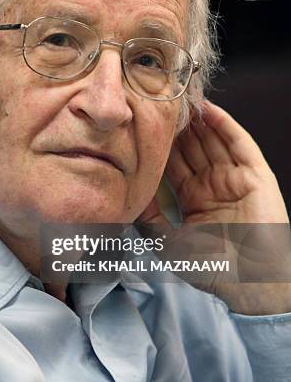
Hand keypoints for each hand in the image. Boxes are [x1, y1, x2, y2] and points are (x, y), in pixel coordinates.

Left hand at [138, 101, 290, 313]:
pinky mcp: (255, 176)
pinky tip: (207, 109)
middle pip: (191, 148)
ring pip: (212, 140)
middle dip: (175, 128)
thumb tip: (127, 190)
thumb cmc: (211, 268)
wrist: (248, 283)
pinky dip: (224, 125)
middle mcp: (213, 185)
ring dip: (197, 121)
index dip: (159, 146)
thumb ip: (148, 215)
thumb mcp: (167, 240)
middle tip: (156, 104)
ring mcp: (234, 179)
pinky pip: (239, 144)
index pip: (173, 165)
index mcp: (193, 200)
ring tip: (177, 99)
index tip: (140, 127)